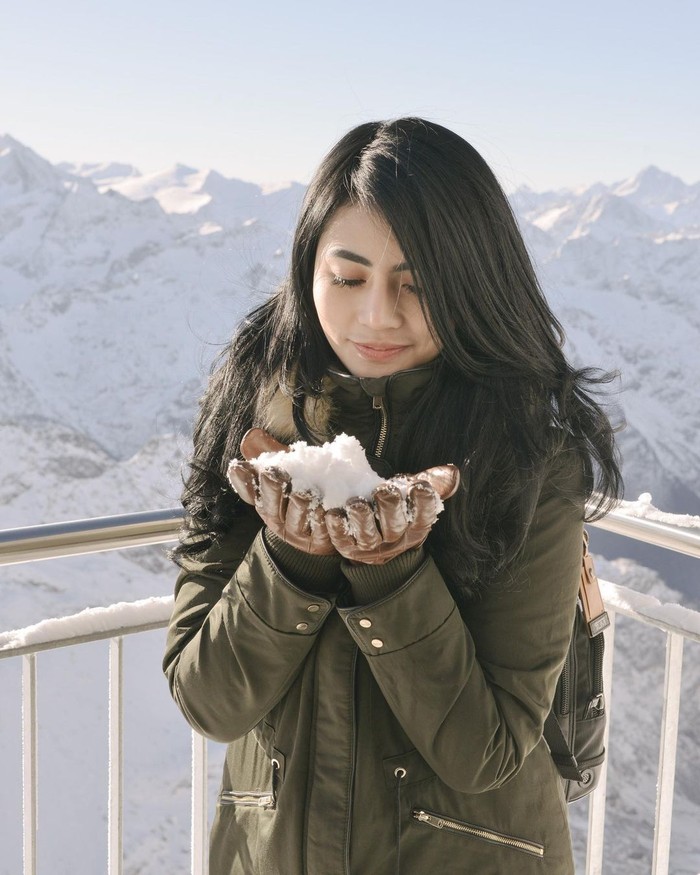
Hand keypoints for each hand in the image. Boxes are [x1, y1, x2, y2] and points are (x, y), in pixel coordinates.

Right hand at [227, 428, 335, 555]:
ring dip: (301, 506)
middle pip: (271, 508)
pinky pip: (326, 534)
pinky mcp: (325, 542)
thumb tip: (252, 435)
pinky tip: (337, 509)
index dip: (244, 483)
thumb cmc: (310, 489)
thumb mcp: (293, 469)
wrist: (341, 519)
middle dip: (271, 490)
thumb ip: (273, 452)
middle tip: (274, 474)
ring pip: (297, 521)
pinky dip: (330, 522)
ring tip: (306, 492)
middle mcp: (281, 520)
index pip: (250, 494)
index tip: (239, 467)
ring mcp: (302, 534)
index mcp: (269, 503)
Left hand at [324, 465, 459, 564]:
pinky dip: (336, 528)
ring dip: (361, 519)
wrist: (373, 530)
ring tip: (356, 503)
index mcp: (415, 525)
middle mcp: (395, 539)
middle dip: (390, 508)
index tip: (420, 487)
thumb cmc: (396, 505)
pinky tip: (332, 513)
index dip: (423, 503)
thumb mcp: (413, 491)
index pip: (423, 516)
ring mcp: (370, 546)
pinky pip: (341, 541)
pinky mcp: (347, 546)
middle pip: (394, 527)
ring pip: (367, 536)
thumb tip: (453, 472)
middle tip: (383, 491)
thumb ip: (433, 481)